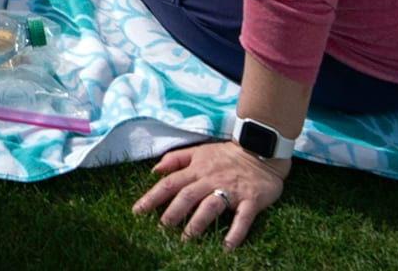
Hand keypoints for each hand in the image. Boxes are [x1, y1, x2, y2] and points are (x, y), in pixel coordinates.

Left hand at [135, 138, 286, 247]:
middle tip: (160, 229)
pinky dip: (236, 233)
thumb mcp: (199, 151)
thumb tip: (154, 171)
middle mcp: (211, 179)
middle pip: (187, 196)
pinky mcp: (251, 200)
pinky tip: (227, 247)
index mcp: (197, 169)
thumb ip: (176, 159)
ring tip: (186, 240)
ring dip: (198, 224)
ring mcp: (232, 190)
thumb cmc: (226, 155)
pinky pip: (243, 218)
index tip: (137, 211)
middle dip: (172, 213)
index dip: (152, 197)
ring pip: (211, 206)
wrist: (260, 149)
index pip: (170, 183)